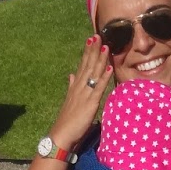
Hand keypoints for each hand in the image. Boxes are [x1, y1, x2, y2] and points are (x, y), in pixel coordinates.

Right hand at [48, 34, 111, 149]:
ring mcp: (84, 94)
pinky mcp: (90, 103)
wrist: (61, 134)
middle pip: (87, 65)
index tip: (91, 39)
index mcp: (75, 86)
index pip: (82, 65)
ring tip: (105, 46)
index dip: (87, 52)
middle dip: (93, 50)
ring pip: (93, 73)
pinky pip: (98, 88)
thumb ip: (72, 86)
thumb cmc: (67, 120)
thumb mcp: (70, 99)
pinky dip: (104, 77)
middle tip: (98, 34)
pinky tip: (109, 68)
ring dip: (100, 59)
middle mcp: (79, 87)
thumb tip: (72, 75)